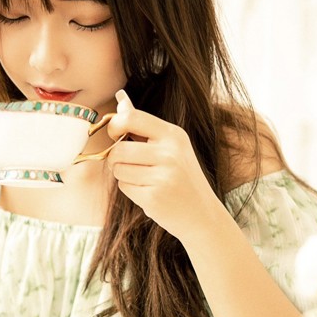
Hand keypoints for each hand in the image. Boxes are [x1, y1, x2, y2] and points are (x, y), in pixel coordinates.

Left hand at [106, 90, 221, 240]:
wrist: (202, 213)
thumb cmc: (182, 178)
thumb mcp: (173, 147)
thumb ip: (146, 128)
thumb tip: (121, 103)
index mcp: (174, 135)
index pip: (132, 118)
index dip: (115, 125)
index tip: (114, 133)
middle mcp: (170, 153)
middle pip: (118, 148)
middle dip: (115, 158)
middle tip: (127, 164)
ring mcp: (162, 176)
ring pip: (118, 169)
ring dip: (123, 175)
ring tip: (143, 179)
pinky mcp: (153, 197)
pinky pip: (124, 187)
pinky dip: (130, 190)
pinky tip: (148, 192)